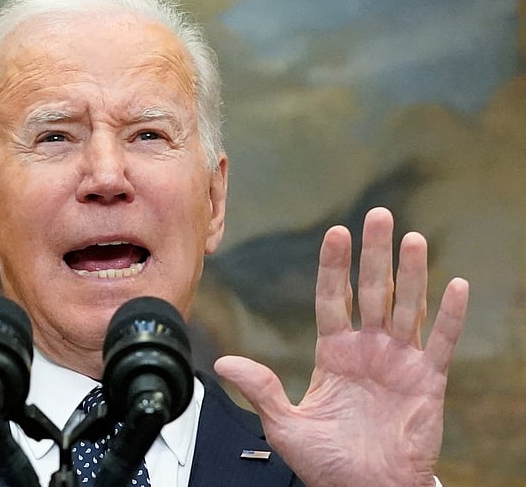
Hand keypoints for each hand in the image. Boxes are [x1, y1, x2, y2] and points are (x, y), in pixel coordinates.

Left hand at [215, 207, 467, 486]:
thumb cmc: (327, 462)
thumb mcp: (285, 424)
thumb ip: (261, 389)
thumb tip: (223, 361)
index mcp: (334, 352)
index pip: (333, 298)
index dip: (334, 266)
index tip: (335, 233)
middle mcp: (368, 349)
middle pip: (373, 292)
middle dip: (374, 254)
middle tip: (377, 216)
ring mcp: (399, 361)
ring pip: (408, 307)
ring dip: (413, 274)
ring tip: (413, 238)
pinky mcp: (428, 381)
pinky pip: (441, 343)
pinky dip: (450, 317)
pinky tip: (454, 286)